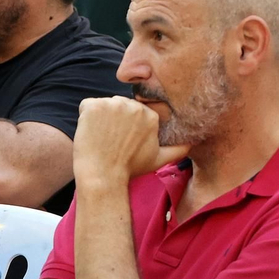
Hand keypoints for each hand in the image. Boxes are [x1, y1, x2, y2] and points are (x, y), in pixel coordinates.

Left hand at [73, 96, 188, 189]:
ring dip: (99, 118)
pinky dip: (85, 116)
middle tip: (111, 141)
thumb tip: (193, 141)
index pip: (133, 112)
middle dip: (113, 120)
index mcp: (150, 115)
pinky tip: (90, 132)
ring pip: (103, 106)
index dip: (125, 126)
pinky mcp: (93, 106)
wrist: (103, 175)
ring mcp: (112, 104)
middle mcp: (133, 105)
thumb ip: (179, 148)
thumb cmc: (130, 168)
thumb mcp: (160, 159)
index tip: (122, 141)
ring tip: (102, 138)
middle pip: (118, 106)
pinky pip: (87, 105)